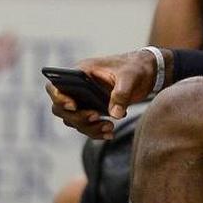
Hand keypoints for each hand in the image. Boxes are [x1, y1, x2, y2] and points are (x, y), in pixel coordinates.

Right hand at [45, 50, 159, 138]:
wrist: (147, 73)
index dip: (58, 97)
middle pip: (61, 109)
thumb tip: (114, 114)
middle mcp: (77, 88)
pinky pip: (87, 126)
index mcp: (80, 72)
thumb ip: (122, 93)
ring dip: (88, 127)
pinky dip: (96, 132)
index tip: (73, 105)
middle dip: (77, 117)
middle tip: (96, 117)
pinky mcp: (93, 111)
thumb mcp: (130, 76)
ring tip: (109, 127)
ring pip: (73, 121)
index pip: (55, 86)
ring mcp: (83, 101)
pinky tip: (110, 134)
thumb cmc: (135, 68)